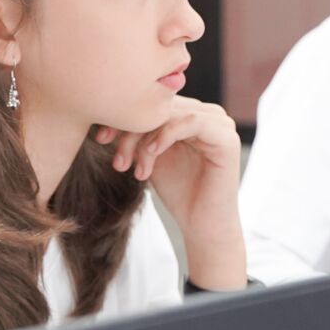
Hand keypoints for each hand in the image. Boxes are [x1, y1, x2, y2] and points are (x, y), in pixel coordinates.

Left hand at [96, 98, 246, 289]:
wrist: (202, 226)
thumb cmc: (178, 192)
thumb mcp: (150, 156)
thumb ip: (139, 132)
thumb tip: (109, 113)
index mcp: (192, 115)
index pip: (154, 103)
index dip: (125, 117)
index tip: (101, 138)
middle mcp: (208, 114)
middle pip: (161, 107)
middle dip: (131, 131)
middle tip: (117, 159)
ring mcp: (220, 124)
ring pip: (172, 114)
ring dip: (144, 139)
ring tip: (130, 165)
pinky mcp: (227, 138)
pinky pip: (192, 122)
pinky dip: (166, 135)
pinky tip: (151, 153)